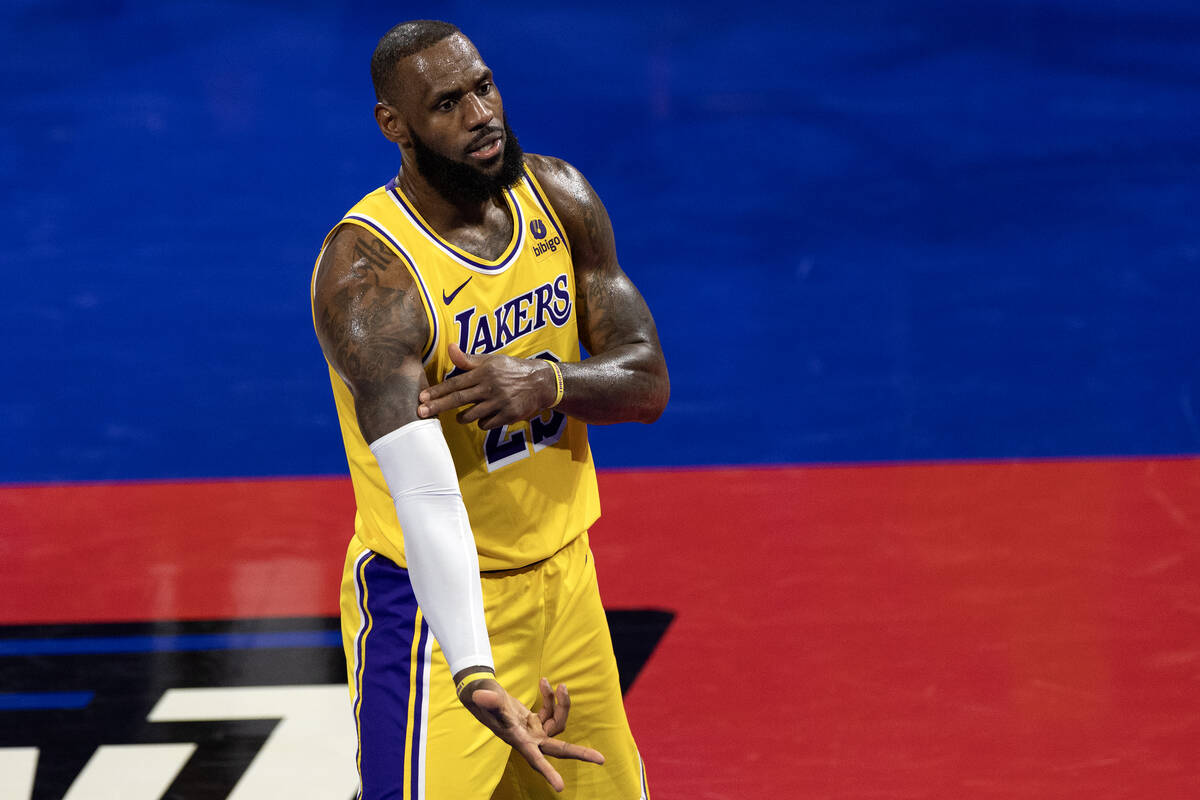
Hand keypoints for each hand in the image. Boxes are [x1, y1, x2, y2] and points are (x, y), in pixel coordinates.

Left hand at [417, 344, 555, 428]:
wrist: (541, 382)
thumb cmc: (512, 369)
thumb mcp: (492, 360)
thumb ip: (469, 360)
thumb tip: (450, 348)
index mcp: (484, 373)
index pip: (455, 383)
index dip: (437, 391)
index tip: (422, 398)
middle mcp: (490, 387)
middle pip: (458, 399)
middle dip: (438, 406)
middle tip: (420, 413)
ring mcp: (499, 402)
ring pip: (471, 415)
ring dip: (462, 417)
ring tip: (460, 416)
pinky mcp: (508, 415)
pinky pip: (486, 424)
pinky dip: (482, 422)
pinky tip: (484, 416)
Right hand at [460, 676, 604, 791]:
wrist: (481, 691)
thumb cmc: (481, 696)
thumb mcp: (485, 696)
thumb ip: (488, 699)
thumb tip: (483, 696)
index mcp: (518, 739)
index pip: (535, 758)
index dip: (547, 772)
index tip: (560, 787)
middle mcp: (528, 738)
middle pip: (558, 748)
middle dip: (580, 753)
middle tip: (601, 759)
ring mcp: (533, 730)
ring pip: (558, 723)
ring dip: (562, 704)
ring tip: (559, 686)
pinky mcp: (535, 721)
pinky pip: (551, 711)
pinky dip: (551, 697)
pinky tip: (545, 683)